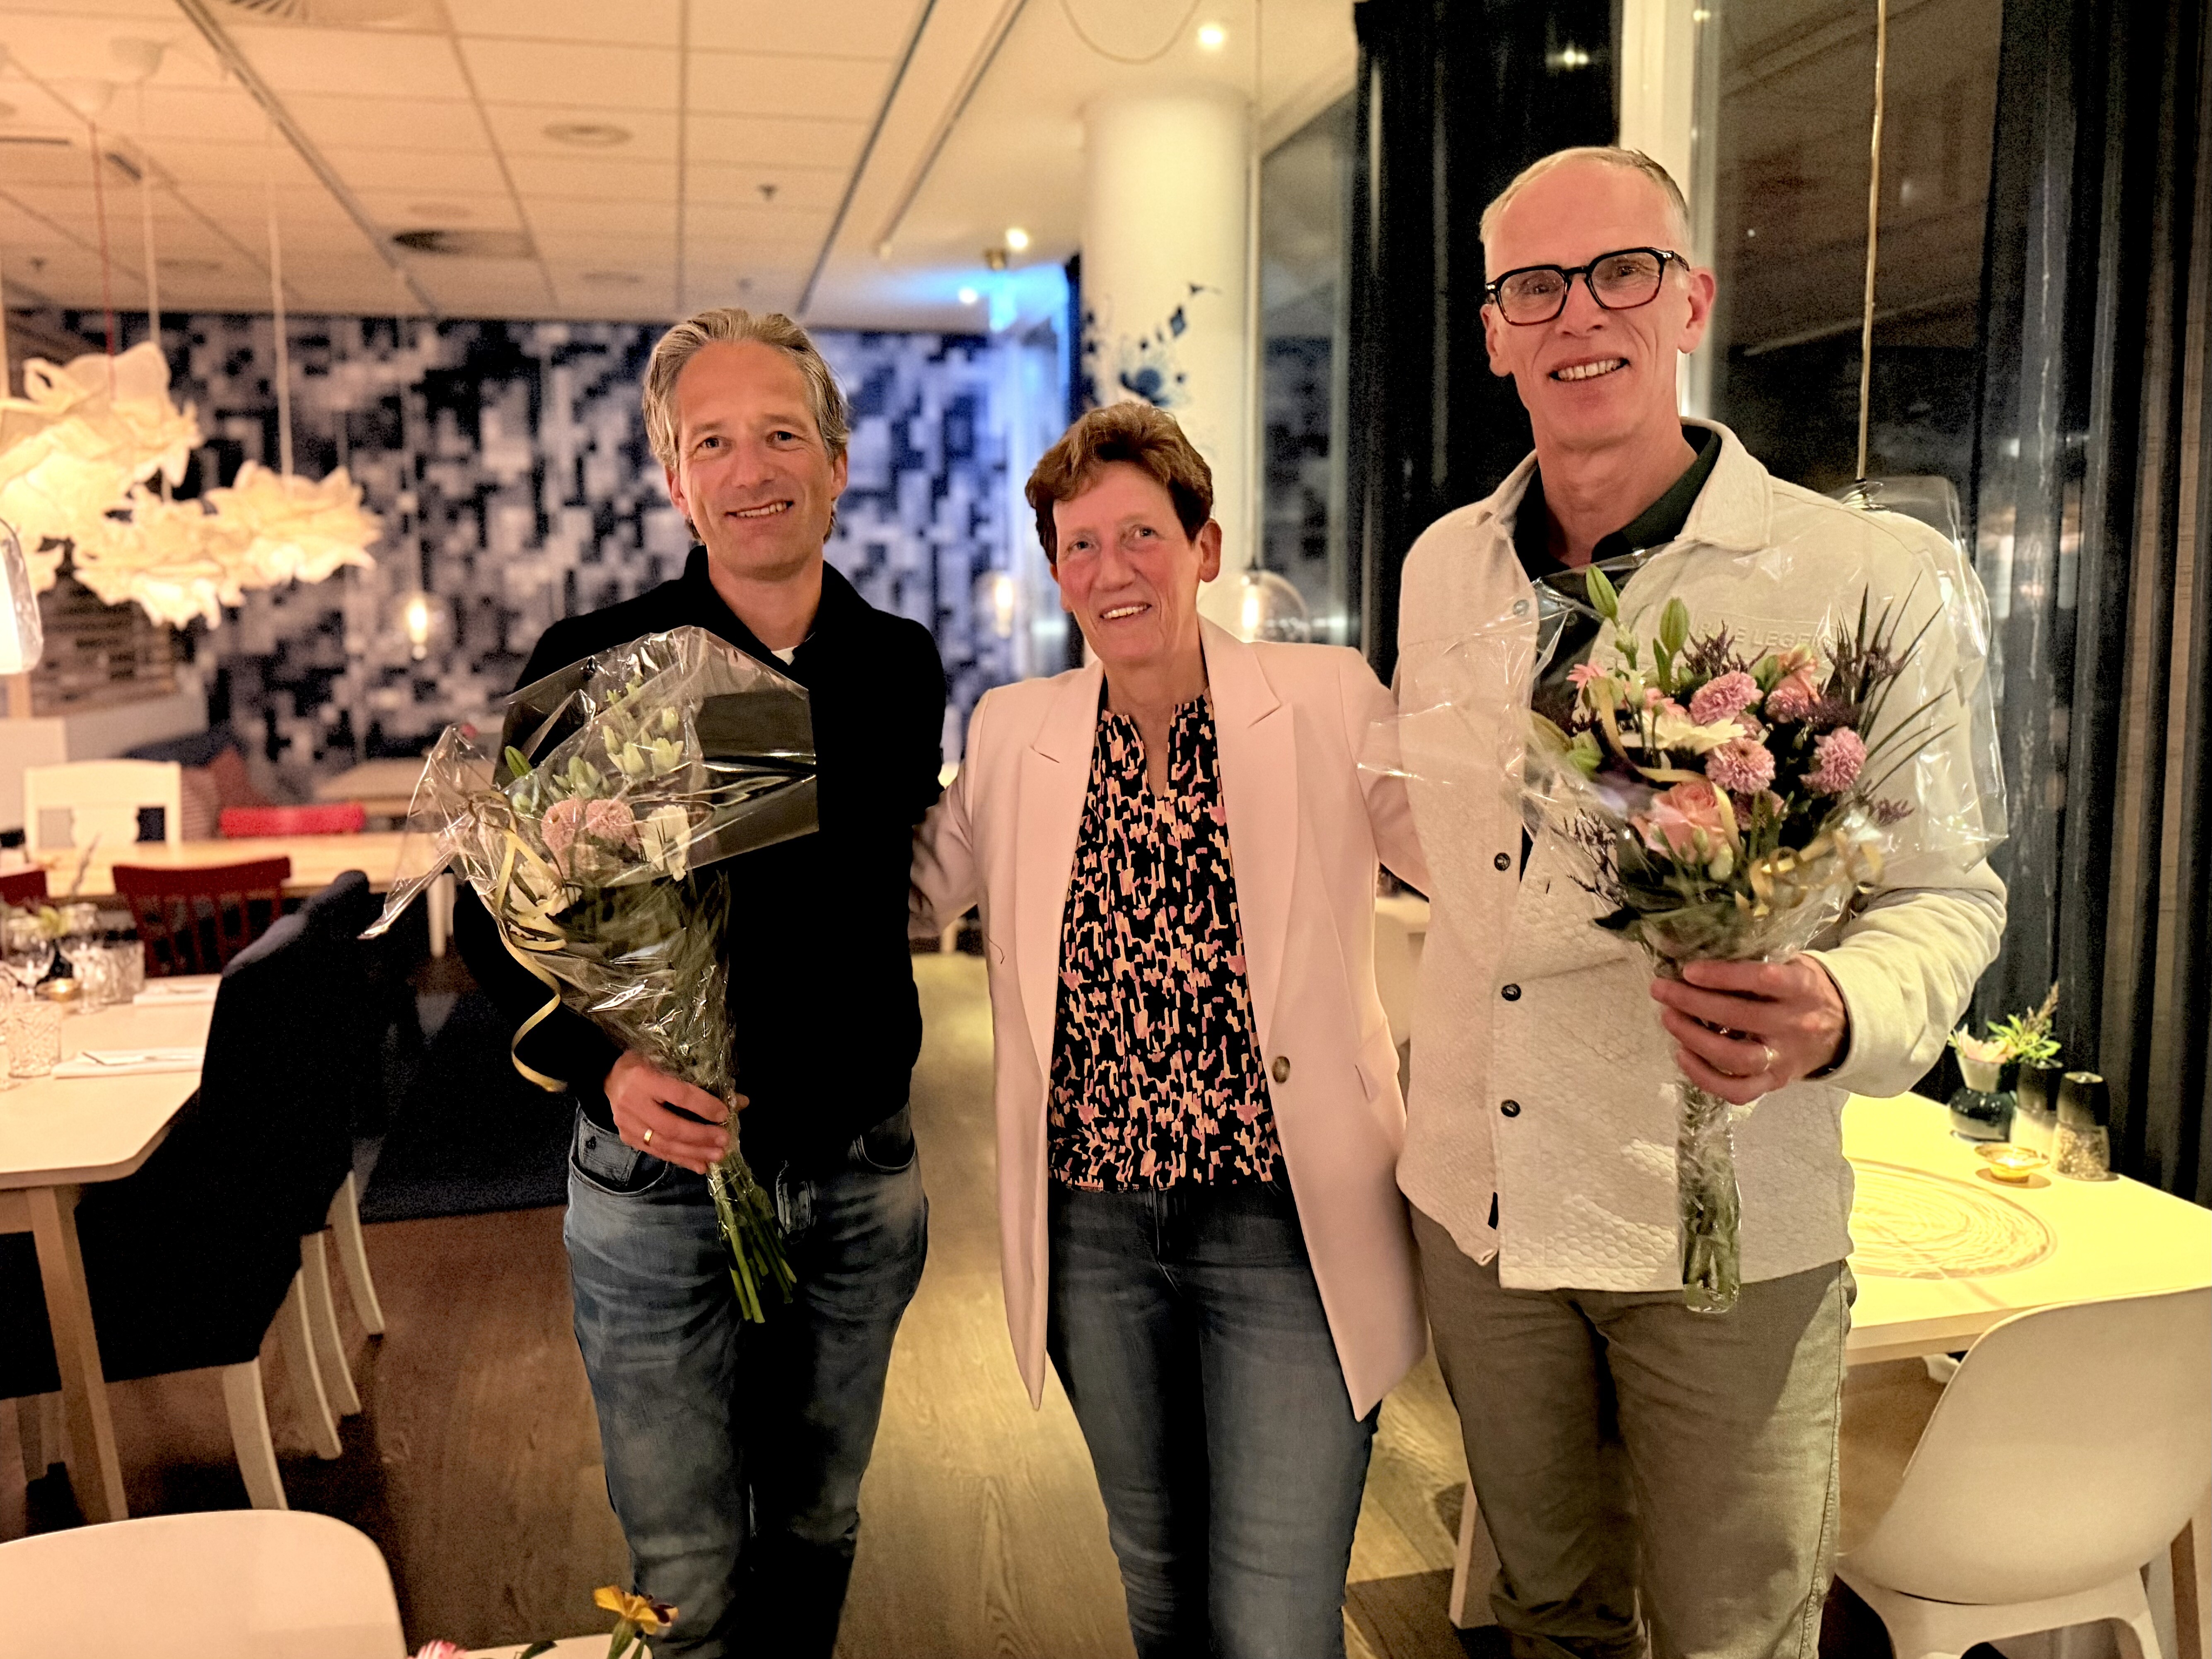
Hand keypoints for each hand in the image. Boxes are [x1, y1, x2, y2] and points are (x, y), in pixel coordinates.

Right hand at [604, 1051, 745, 1175]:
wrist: (608, 1076)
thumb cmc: (646, 1064)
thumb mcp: (669, 1061)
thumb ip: (702, 1080)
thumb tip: (741, 1101)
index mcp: (644, 1077)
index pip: (679, 1095)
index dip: (704, 1106)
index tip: (725, 1113)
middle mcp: (633, 1102)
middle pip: (671, 1126)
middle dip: (701, 1136)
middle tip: (724, 1142)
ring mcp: (627, 1123)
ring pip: (663, 1144)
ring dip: (693, 1153)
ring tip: (717, 1156)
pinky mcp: (627, 1137)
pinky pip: (657, 1152)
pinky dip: (680, 1159)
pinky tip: (700, 1164)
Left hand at [1647, 957, 1848, 1105]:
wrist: (1842, 1030)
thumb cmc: (1802, 991)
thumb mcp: (1793, 965)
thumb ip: (1759, 961)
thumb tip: (1701, 955)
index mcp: (1803, 989)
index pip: (1764, 979)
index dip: (1723, 975)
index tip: (1688, 970)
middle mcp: (1795, 1025)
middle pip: (1740, 1018)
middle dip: (1693, 1002)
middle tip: (1661, 990)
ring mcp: (1785, 1058)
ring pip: (1736, 1058)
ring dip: (1694, 1038)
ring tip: (1668, 1018)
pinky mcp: (1775, 1082)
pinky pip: (1737, 1090)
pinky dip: (1704, 1076)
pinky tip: (1681, 1054)